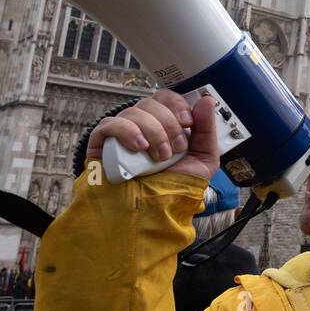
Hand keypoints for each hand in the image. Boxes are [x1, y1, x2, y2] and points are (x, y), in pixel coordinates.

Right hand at [86, 89, 217, 180]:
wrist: (151, 213)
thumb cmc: (174, 187)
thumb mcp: (202, 160)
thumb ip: (207, 129)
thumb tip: (206, 100)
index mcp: (165, 124)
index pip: (167, 97)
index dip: (177, 105)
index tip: (187, 122)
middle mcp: (143, 125)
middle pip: (152, 102)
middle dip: (169, 125)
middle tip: (173, 150)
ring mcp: (122, 133)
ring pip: (134, 112)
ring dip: (152, 133)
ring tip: (158, 157)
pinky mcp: (102, 143)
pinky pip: (110, 124)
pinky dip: (127, 131)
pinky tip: (139, 147)